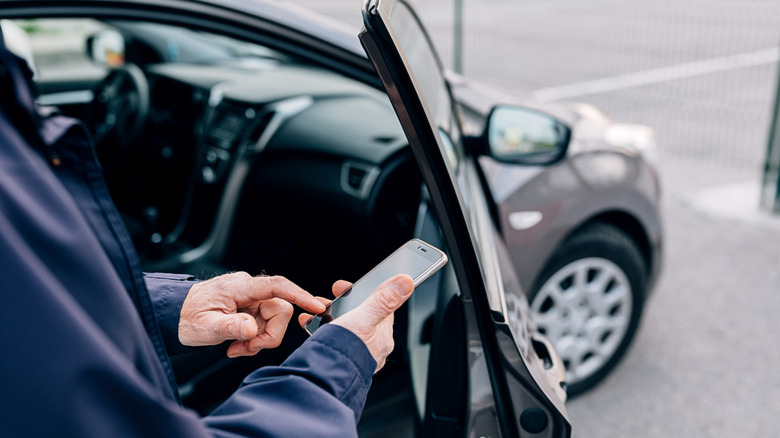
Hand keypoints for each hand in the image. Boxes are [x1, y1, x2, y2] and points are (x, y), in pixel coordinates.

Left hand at [179, 272, 325, 357]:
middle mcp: (249, 288)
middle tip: (246, 348)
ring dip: (259, 340)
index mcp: (239, 287)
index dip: (299, 294)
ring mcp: (251, 298)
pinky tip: (238, 344)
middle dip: (268, 335)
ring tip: (236, 348)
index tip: (316, 305)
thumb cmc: (186, 317)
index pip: (276, 286)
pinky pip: (265, 324)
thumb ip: (230, 327)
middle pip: (280, 310)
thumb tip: (253, 328)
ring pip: (274, 320)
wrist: (175, 315)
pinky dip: (255, 339)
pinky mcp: (251, 307)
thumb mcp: (204, 328)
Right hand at [298, 274, 414, 372]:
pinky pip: (331, 341)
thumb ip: (384, 299)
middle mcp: (372, 348)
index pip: (380, 306)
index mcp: (382, 336)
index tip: (347, 286)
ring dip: (329, 318)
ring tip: (315, 314)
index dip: (365, 291)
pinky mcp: (338, 361)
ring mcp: (355, 355)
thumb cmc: (345, 352)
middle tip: (326, 301)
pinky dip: (320, 332)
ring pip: (344, 328)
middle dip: (342, 305)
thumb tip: (406, 282)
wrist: (322, 381)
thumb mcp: (364, 318)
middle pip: (360, 316)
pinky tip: (310, 327)